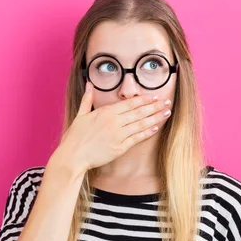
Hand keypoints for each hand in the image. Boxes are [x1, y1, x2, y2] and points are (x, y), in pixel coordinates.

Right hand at [56, 82, 171, 172]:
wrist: (72, 156)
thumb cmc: (75, 136)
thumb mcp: (80, 115)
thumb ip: (87, 99)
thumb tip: (89, 84)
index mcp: (105, 112)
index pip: (129, 104)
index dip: (144, 100)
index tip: (155, 97)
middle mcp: (114, 122)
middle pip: (139, 112)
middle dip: (154, 106)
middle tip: (167, 102)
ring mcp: (118, 135)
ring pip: (140, 124)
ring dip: (155, 118)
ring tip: (167, 113)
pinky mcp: (120, 148)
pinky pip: (137, 138)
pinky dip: (147, 132)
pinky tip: (156, 127)